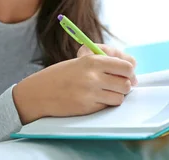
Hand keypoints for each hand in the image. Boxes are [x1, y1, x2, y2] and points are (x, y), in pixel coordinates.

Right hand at [13, 49, 135, 123]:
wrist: (39, 92)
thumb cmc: (60, 76)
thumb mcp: (80, 63)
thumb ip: (103, 65)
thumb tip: (130, 75)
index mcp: (93, 61)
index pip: (126, 67)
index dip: (130, 72)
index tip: (128, 75)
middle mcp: (94, 76)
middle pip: (126, 83)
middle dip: (125, 85)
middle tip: (118, 86)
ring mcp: (91, 93)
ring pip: (120, 97)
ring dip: (116, 96)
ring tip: (105, 93)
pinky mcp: (88, 107)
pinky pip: (107, 106)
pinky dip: (105, 104)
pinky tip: (94, 99)